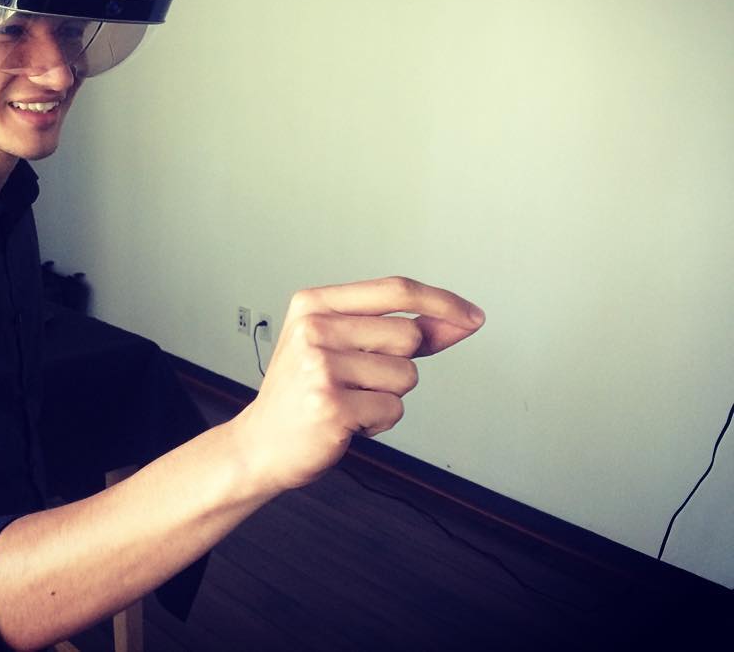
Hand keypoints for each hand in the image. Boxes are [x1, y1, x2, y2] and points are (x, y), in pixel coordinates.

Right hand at [230, 277, 484, 494]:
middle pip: (408, 335)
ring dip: (388, 396)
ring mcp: (321, 367)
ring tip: (348, 401)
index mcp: (313, 303)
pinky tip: (346, 421)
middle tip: (357, 379)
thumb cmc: (304, 393)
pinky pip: (393, 409)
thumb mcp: (341, 346)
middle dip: (399, 363)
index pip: (395, 290)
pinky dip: (378, 422)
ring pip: (405, 376)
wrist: (261, 444)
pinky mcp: (332, 405)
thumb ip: (398, 331)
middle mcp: (314, 329)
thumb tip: (460, 321)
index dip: (441, 301)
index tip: (471, 316)